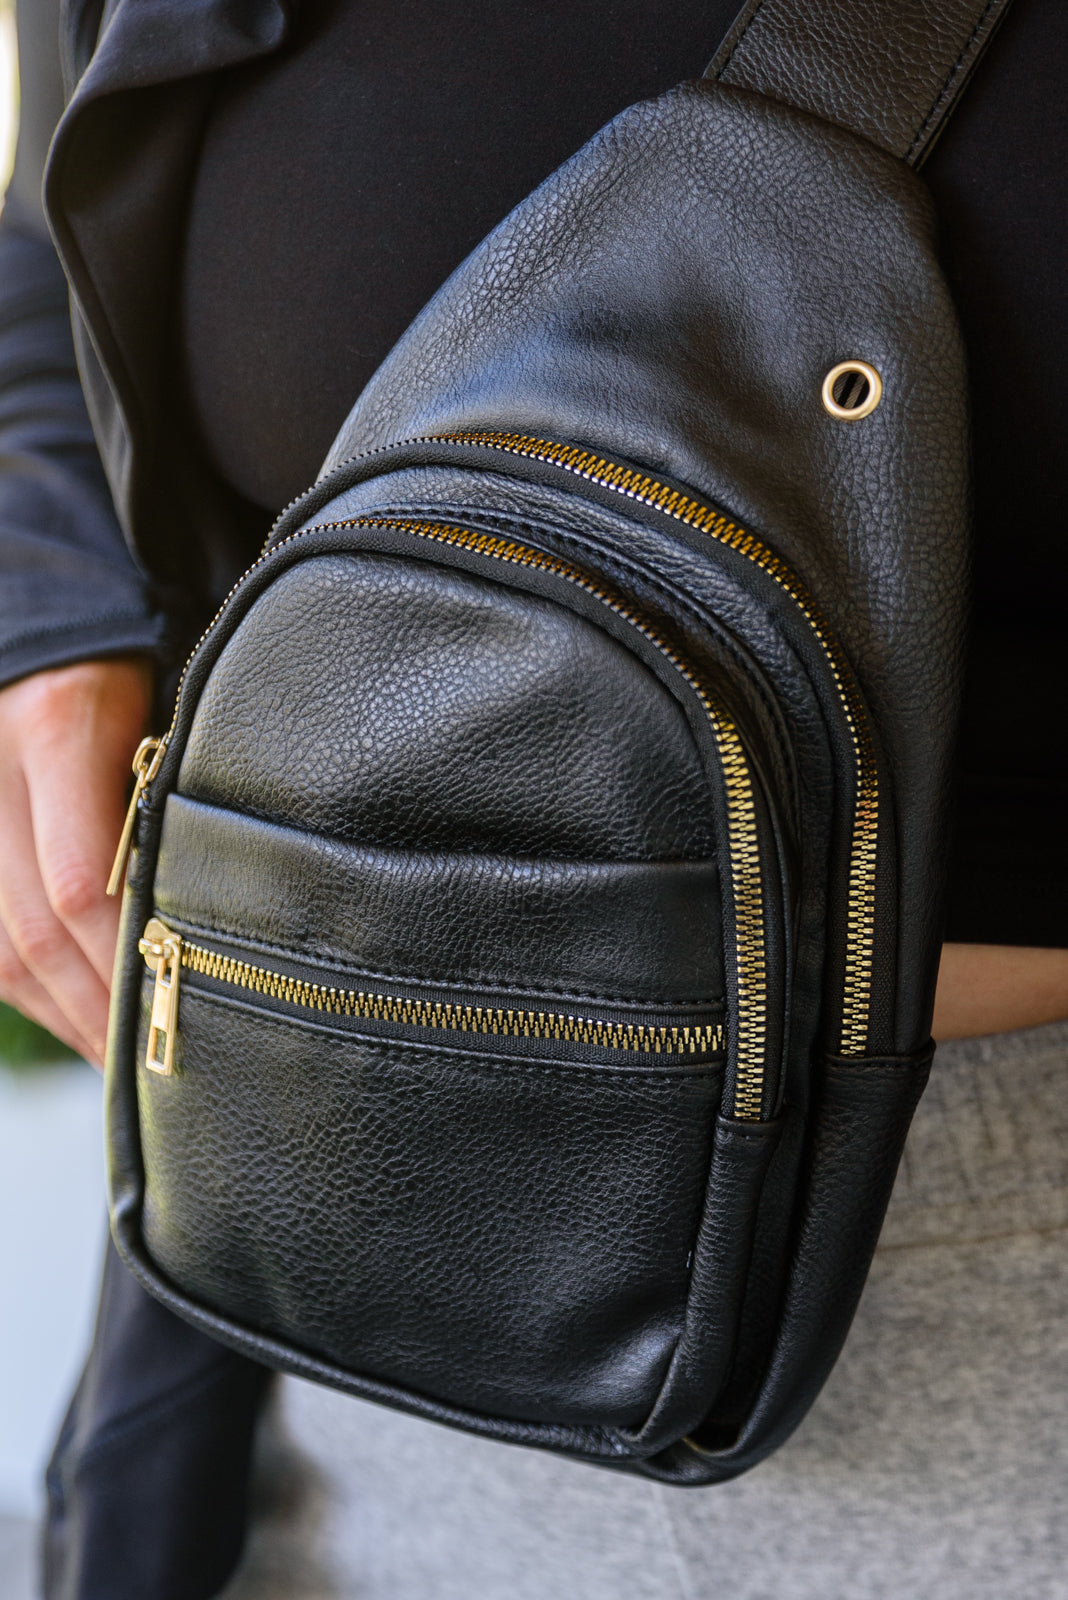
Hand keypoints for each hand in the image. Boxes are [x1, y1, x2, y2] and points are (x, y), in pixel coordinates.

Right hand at [0, 658, 153, 1066]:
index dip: (124, 959)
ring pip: (0, 950)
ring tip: (119, 1064)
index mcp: (56, 729)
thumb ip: (169, 796)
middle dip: (96, 1012)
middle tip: (154, 1069)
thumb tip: (208, 905)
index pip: (82, 879)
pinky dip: (29, 989)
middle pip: (34, 932)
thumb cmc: (119, 667)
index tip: (175, 1007)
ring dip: (62, 1015)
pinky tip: (74, 1019)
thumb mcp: (158, 706)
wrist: (37, 624)